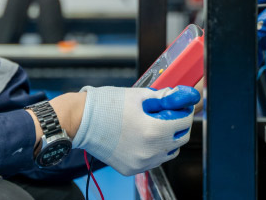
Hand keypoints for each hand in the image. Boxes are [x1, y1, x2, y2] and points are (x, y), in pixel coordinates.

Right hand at [71, 86, 199, 175]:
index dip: (184, 111)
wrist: (81, 121)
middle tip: (168, 115)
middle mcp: (150, 151)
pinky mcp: (131, 169)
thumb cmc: (105, 105)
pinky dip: (152, 150)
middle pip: (180, 140)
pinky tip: (141, 137)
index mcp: (154, 130)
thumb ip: (162, 97)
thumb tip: (179, 95)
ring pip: (168, 153)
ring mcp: (140, 163)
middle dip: (178, 126)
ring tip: (153, 126)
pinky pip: (152, 161)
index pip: (184, 122)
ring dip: (167, 140)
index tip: (180, 106)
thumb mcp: (137, 96)